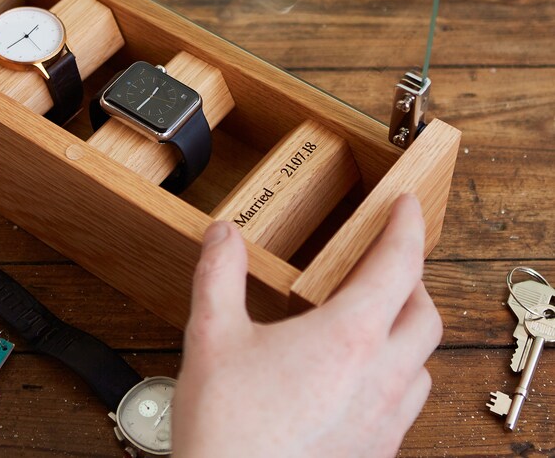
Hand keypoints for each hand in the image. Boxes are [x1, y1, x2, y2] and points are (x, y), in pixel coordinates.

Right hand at [172, 194, 441, 457]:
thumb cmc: (228, 430)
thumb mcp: (212, 336)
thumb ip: (219, 274)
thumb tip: (223, 235)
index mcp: (349, 337)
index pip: (398, 265)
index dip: (407, 226)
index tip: (408, 204)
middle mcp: (380, 377)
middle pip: (425, 313)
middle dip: (413, 277)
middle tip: (386, 260)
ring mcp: (385, 420)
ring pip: (423, 361)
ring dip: (409, 328)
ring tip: (376, 315)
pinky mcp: (376, 451)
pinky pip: (407, 401)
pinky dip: (398, 371)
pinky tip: (361, 374)